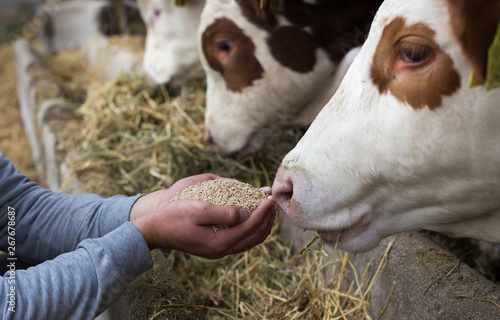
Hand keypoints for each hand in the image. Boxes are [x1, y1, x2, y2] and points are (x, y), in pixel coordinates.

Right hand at [130, 174, 275, 258]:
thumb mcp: (199, 209)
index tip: (270, 197)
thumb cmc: (174, 216)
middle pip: (255, 236)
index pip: (250, 225)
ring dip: (261, 224)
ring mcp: (218, 250)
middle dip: (267, 219)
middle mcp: (222, 250)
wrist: (154, 230)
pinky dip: (250, 228)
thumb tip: (247, 213)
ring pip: (249, 240)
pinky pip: (240, 240)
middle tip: (272, 202)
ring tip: (266, 209)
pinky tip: (250, 216)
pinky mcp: (214, 247)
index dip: (263, 210)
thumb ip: (225, 213)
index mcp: (220, 242)